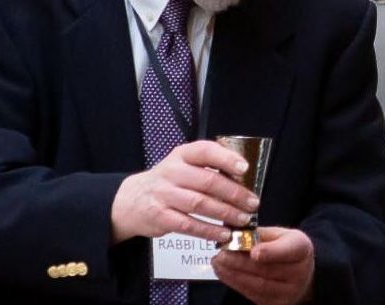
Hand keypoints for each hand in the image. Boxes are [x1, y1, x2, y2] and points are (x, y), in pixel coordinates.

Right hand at [110, 140, 258, 243]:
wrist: (132, 200)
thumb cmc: (169, 181)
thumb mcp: (183, 164)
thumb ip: (208, 166)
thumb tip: (243, 176)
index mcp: (181, 155)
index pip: (205, 151)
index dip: (226, 159)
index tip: (245, 169)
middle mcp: (171, 172)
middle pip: (207, 181)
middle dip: (234, 193)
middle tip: (252, 203)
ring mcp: (164, 195)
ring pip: (200, 204)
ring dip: (225, 213)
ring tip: (243, 219)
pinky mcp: (160, 217)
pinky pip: (189, 225)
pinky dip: (209, 231)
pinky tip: (223, 234)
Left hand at [212, 227, 314, 304]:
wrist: (300, 273)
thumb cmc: (285, 249)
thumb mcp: (279, 235)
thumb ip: (259, 234)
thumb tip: (234, 233)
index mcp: (302, 249)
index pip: (288, 250)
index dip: (270, 252)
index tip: (253, 251)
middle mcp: (299, 273)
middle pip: (268, 270)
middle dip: (241, 263)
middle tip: (222, 254)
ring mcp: (289, 292)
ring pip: (258, 285)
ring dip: (234, 274)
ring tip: (218, 263)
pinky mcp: (276, 304)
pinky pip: (253, 294)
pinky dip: (236, 283)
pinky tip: (224, 273)